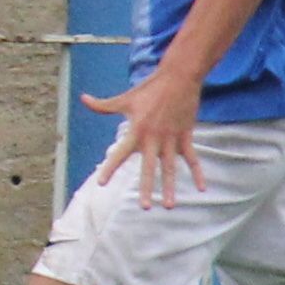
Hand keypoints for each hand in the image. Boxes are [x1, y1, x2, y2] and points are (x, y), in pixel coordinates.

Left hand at [84, 67, 204, 208]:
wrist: (178, 77)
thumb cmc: (149, 88)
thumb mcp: (124, 98)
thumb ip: (103, 105)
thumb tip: (83, 99)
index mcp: (136, 130)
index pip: (120, 153)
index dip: (110, 168)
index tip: (102, 183)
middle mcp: (154, 138)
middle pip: (149, 168)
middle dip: (147, 188)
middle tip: (145, 207)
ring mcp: (171, 138)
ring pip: (171, 168)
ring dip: (171, 187)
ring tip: (170, 206)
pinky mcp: (186, 136)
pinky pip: (192, 158)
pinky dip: (198, 173)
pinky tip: (202, 188)